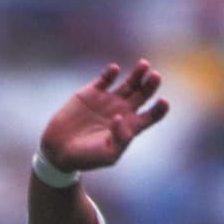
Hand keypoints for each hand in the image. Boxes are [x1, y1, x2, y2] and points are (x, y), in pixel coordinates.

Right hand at [39, 59, 169, 174]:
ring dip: (137, 74)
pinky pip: (105, 78)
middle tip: (155, 77)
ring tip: (144, 65)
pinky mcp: (91, 91)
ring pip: (128, 83)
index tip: (164, 102)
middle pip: (142, 94)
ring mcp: (107, 100)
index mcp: (128, 128)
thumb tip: (120, 117)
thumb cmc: (86, 158)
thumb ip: (119, 139)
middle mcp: (122, 111)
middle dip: (150, 85)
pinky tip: (115, 70)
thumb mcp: (107, 155)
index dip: (159, 109)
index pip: (150, 116)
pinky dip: (110, 73)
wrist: (60, 150)